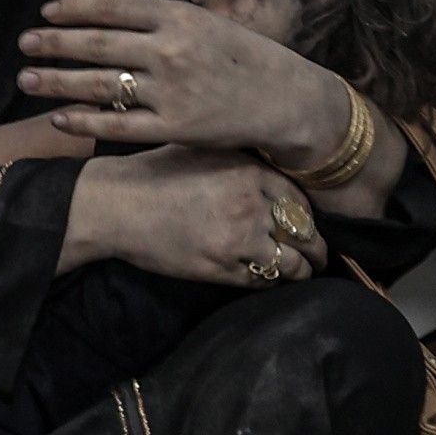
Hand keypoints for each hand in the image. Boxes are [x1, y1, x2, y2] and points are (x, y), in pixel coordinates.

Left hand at [20, 0, 346, 162]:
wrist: (286, 101)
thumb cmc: (246, 59)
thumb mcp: (210, 23)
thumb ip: (165, 20)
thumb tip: (112, 17)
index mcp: (179, 16)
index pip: (113, 7)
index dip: (75, 8)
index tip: (47, 11)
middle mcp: (171, 49)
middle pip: (97, 44)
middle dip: (54, 43)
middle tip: (25, 43)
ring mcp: (170, 90)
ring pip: (99, 85)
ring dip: (57, 81)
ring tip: (27, 78)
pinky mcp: (173, 127)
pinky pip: (117, 125)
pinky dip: (83, 121)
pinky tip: (58, 118)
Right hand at [69, 146, 328, 288]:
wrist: (116, 205)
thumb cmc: (157, 173)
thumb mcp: (207, 152)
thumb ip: (246, 165)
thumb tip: (279, 182)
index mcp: (251, 172)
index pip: (300, 202)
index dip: (308, 219)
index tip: (310, 227)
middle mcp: (251, 205)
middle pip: (303, 235)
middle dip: (315, 249)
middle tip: (319, 257)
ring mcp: (237, 240)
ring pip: (288, 264)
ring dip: (299, 272)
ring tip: (302, 274)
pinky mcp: (219, 269)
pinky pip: (260, 281)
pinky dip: (270, 282)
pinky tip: (270, 279)